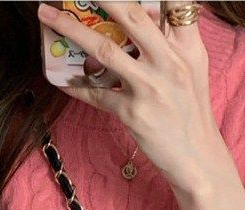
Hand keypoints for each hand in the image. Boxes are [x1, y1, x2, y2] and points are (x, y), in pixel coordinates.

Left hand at [38, 1, 220, 193]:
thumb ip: (174, 40)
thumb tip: (145, 14)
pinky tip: (60, 78)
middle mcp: (169, 63)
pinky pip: (96, 94)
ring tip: (47, 15)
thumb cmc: (191, 112)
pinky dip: (76, 85)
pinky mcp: (132, 113)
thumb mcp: (193, 69)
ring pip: (105, 50)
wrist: (197, 158)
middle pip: (131, 17)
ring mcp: (149, 88)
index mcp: (187, 48)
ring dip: (71, 29)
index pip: (176, 4)